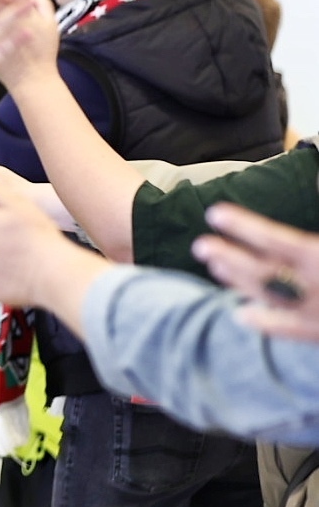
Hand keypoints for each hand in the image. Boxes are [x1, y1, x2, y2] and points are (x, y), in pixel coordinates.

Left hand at [192, 203, 318, 341]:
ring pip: (271, 298)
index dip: (243, 226)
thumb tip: (312, 176)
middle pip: (263, 271)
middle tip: (199, 245)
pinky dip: (265, 323)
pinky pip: (290, 331)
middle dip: (229, 257)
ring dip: (240, 282)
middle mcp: (313, 286)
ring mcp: (316, 313)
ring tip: (215, 265)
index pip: (276, 239)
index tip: (214, 213)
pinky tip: (241, 314)